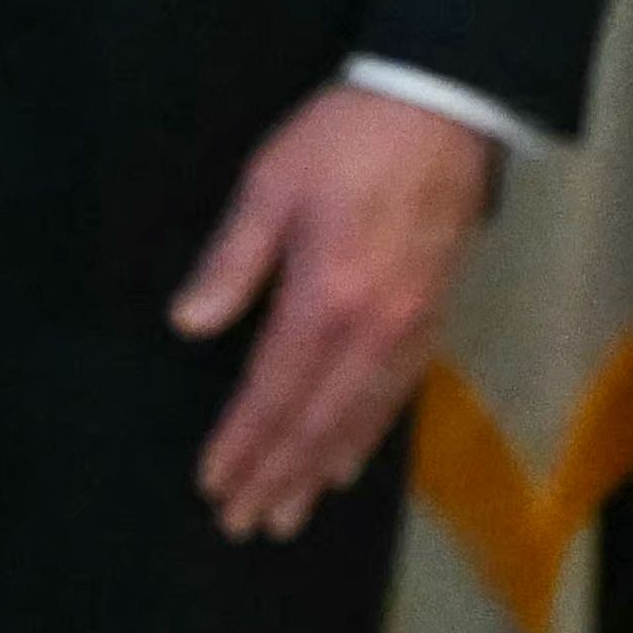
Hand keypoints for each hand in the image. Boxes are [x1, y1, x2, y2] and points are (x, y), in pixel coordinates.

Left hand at [168, 84, 501, 540]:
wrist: (444, 106)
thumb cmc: (346, 138)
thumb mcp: (271, 184)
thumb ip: (233, 260)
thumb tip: (189, 323)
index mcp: (324, 298)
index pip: (272, 392)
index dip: (241, 444)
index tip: (214, 485)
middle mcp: (372, 328)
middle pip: (315, 422)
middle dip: (276, 476)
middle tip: (243, 525)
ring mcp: (410, 327)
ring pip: (359, 418)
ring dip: (318, 470)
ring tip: (289, 514)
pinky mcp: (434, 317)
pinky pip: (397, 394)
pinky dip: (366, 435)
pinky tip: (346, 461)